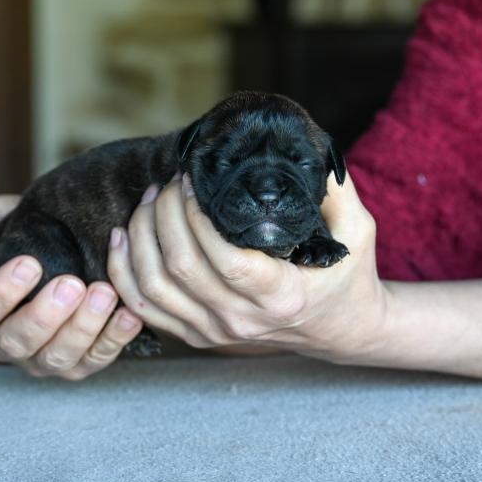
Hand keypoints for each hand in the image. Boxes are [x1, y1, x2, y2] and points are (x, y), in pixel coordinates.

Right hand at [0, 195, 143, 379]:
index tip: (30, 264)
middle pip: (18, 340)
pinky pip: (96, 359)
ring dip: (82, 327)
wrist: (70, 245)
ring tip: (103, 293)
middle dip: (45, 315)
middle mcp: (7, 342)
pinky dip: (115, 339)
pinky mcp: (80, 365)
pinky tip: (129, 315)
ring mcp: (43, 360)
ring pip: (57, 357)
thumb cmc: (29, 234)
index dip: (2, 291)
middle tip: (71, 284)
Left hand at [107, 171, 389, 362]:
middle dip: (164, 215)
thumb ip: (336, 192)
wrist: (339, 330)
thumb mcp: (357, 231)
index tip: (193, 183)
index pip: (226, 260)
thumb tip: (304, 145)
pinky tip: (123, 237)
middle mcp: (243, 321)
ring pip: (152, 287)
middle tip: (169, 184)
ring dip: (139, 237)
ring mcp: (216, 333)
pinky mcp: (197, 336)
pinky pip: (142, 308)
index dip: (197, 217)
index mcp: (281, 296)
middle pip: (181, 268)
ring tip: (149, 201)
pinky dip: (123, 272)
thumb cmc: (347, 276)